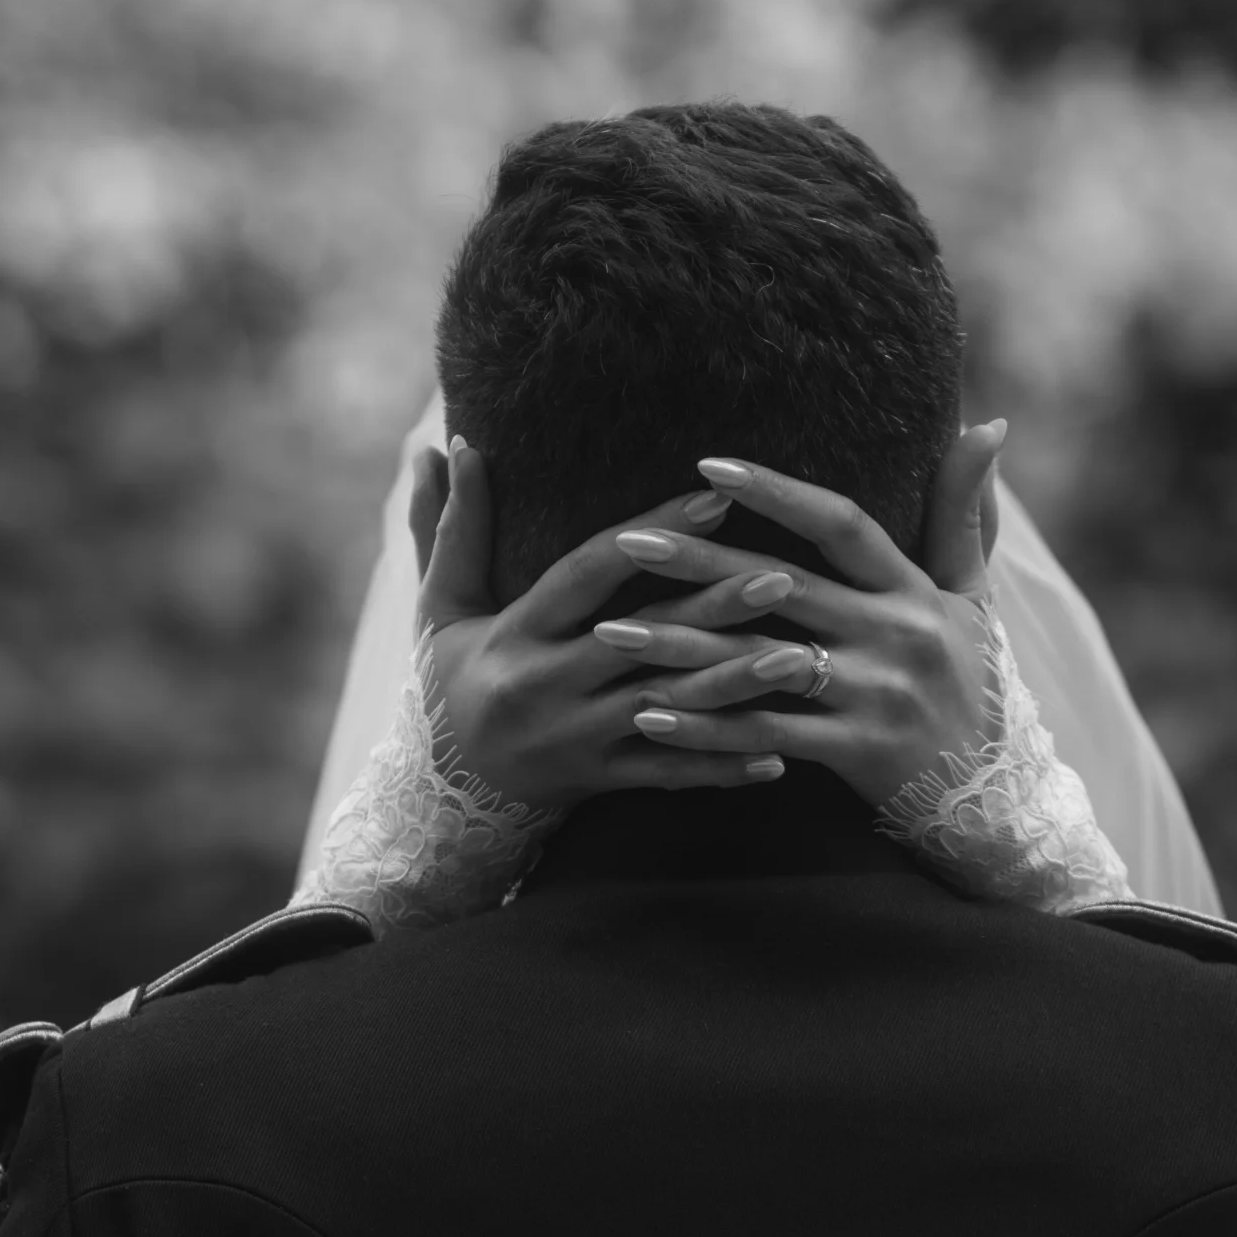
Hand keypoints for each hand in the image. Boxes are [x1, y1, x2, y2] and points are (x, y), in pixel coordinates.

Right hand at [407, 437, 791, 811]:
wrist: (439, 792)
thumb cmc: (450, 681)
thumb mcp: (440, 605)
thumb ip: (451, 526)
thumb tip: (449, 443)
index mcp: (517, 632)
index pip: (588, 574)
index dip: (651, 535)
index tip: (715, 500)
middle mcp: (548, 686)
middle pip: (643, 641)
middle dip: (714, 608)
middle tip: (783, 576)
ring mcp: (577, 740)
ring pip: (665, 710)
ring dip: (733, 685)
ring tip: (798, 657)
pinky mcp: (598, 782)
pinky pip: (666, 777)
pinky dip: (720, 768)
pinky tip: (778, 757)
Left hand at [599, 421, 1009, 811]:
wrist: (997, 794)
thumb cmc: (974, 684)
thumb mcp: (976, 596)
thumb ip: (965, 513)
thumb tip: (987, 423)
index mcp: (914, 589)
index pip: (841, 524)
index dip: (776, 492)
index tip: (707, 467)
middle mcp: (896, 634)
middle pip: (782, 585)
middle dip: (701, 560)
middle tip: (629, 540)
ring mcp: (875, 695)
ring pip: (761, 662)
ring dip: (682, 648)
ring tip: (612, 633)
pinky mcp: (856, 751)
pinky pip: (767, 734)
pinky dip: (706, 730)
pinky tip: (649, 718)